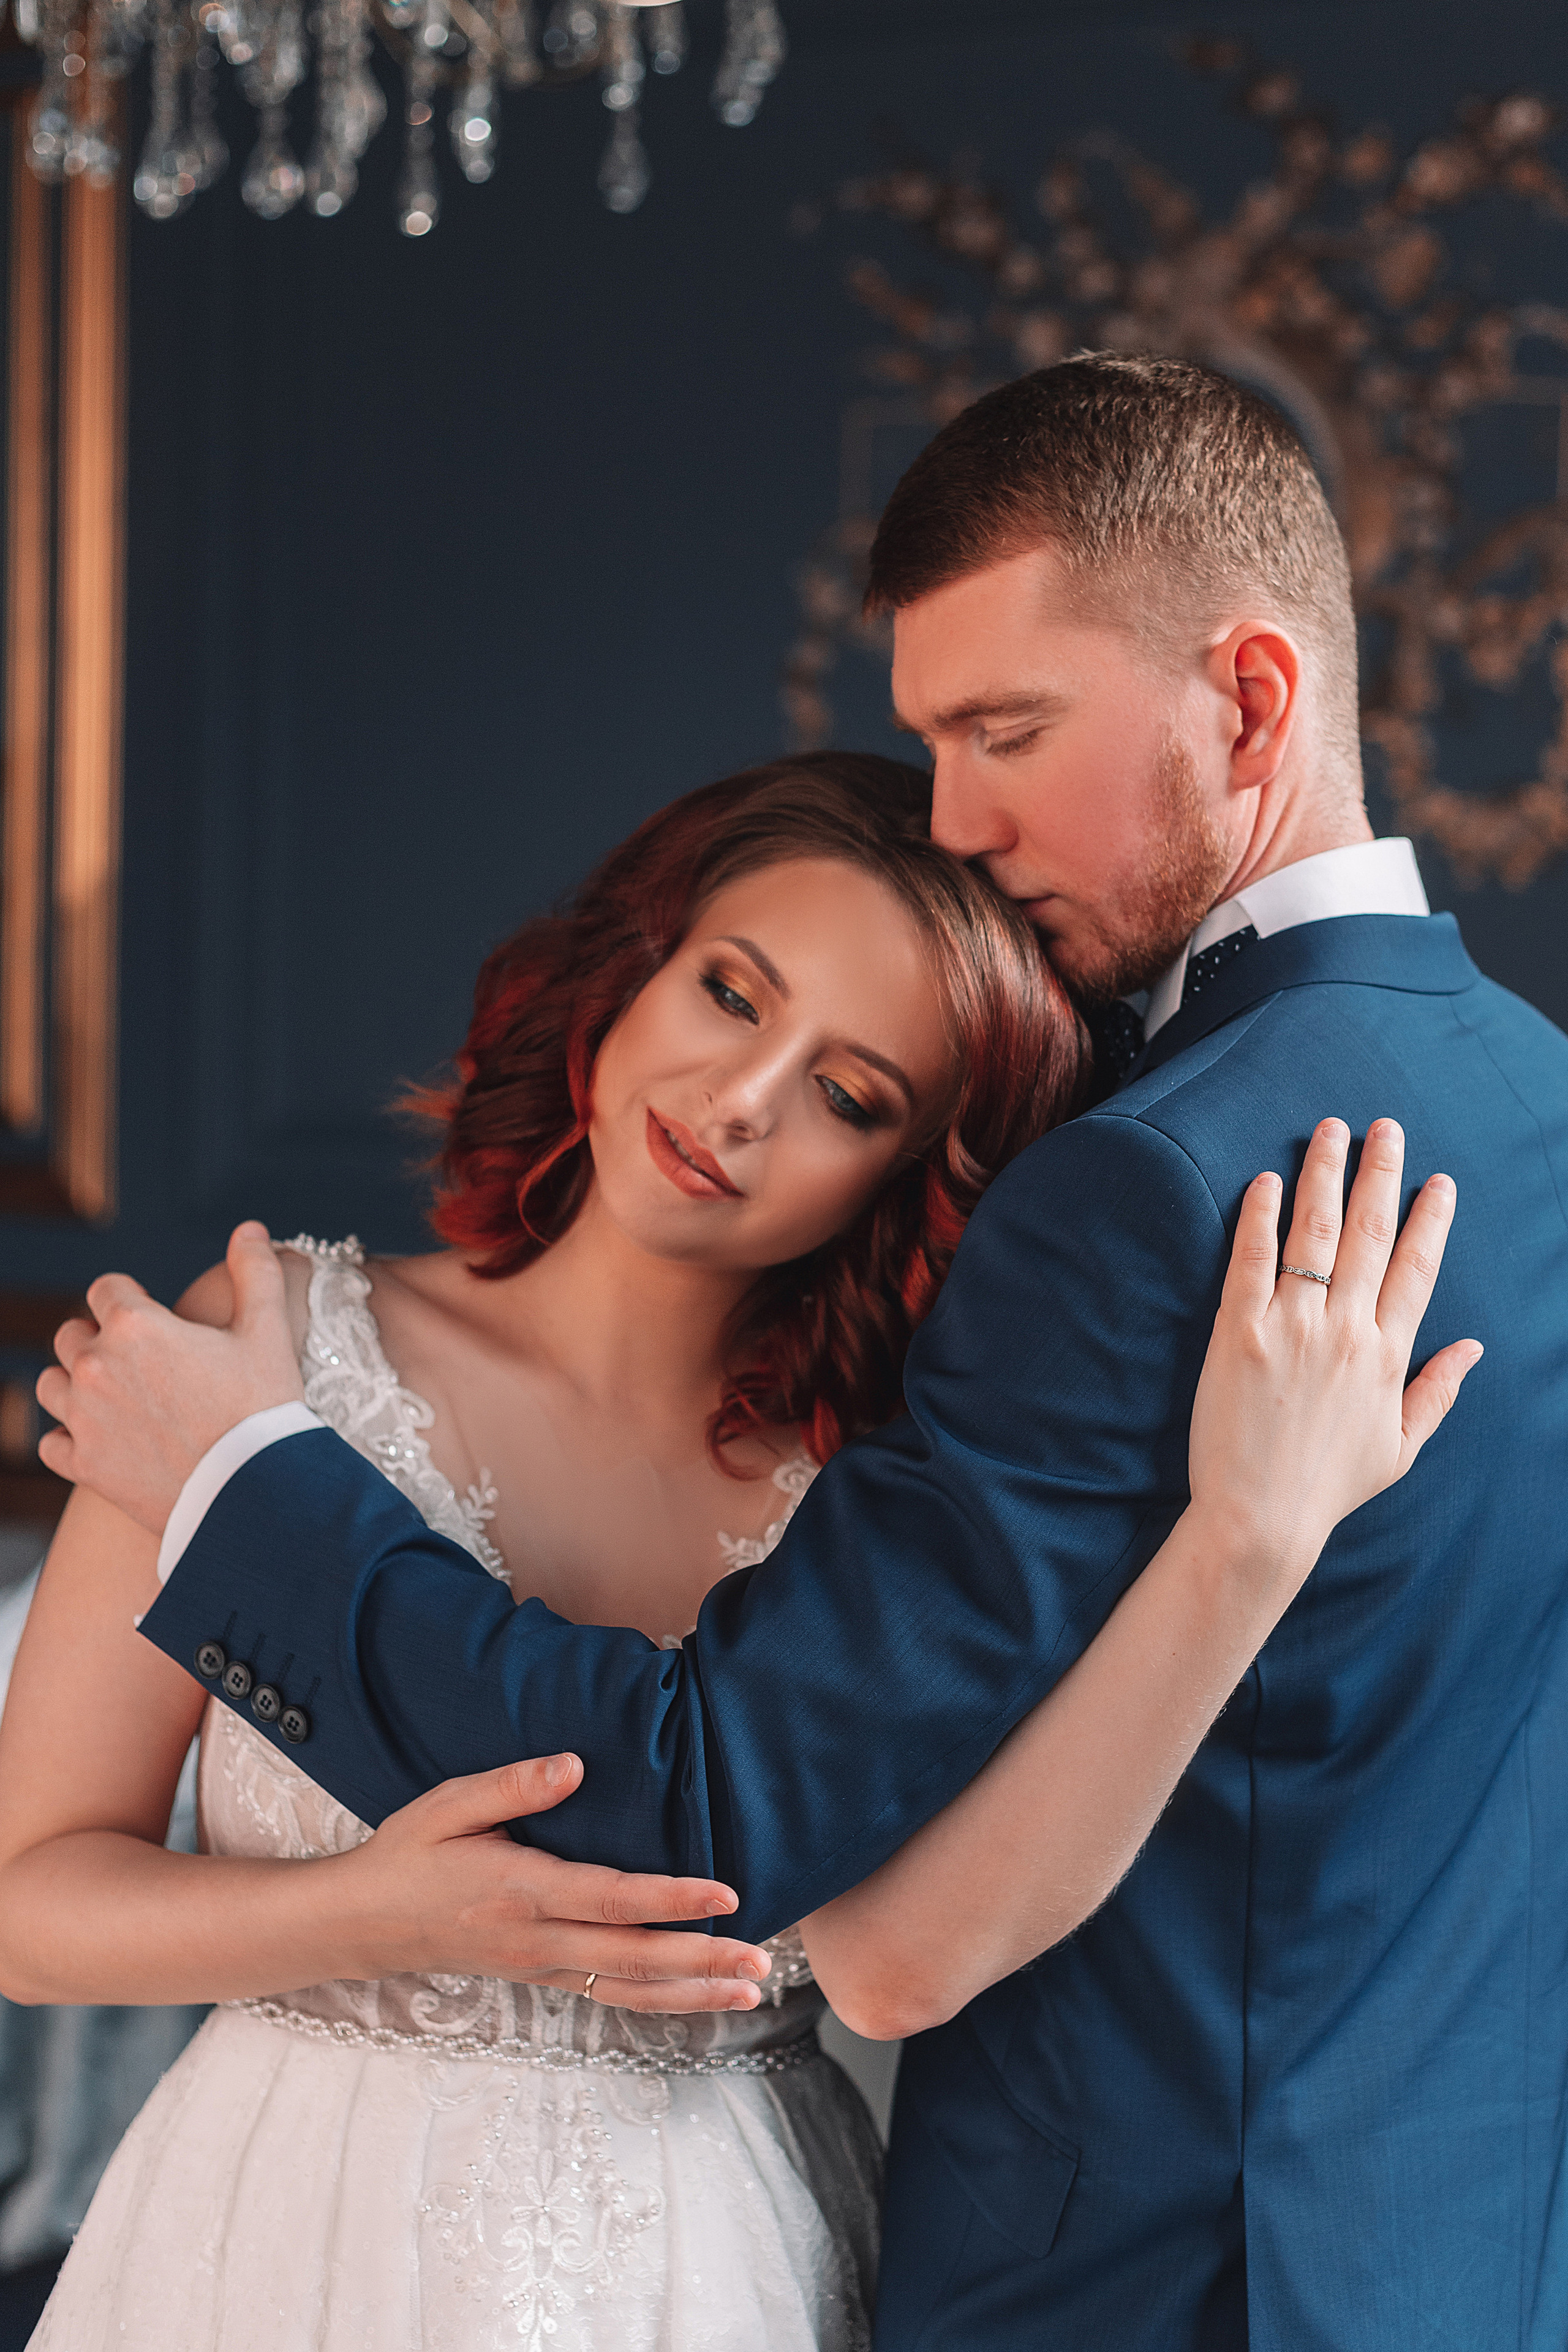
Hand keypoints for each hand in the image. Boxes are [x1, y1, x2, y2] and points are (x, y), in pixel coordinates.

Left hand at [36, 1221, 303, 1534]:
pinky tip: (103, 1440)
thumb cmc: (264, 1409)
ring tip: (113, 1395)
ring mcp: (84, 1419)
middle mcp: (97, 1366)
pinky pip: (52, 1443)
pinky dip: (70, 1439)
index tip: (150, 1312)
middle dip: (98, 1338)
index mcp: (136, 1325)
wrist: (252, 1494)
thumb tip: (250, 1228)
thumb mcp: (268, 1333)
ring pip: (51, 1384)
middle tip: (138, 1358)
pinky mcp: (83, 1465)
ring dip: (74, 1383)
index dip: (127, 1296)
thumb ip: (256, 1273)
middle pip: (71, 1335)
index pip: (105, 1289)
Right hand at [332, 1752, 772, 2012]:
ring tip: (750, 1991)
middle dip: (703, 1962)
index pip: (612, 1899)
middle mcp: (538, 1938)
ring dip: (694, 1992)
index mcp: (521, 1890)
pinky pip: (610, 1993)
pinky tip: (698, 1998)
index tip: (725, 1894)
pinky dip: (659, 1999)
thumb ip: (511, 1785)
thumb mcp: (447, 1806)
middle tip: (761, 1964)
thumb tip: (573, 1765)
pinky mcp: (542, 1976)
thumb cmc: (410, 1854)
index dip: (672, 1899)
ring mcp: (542, 1965)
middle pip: (634, 1956)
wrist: (365, 1922)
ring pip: (629, 1987)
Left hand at [1189, 1118, 1481, 1591]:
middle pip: (1371, 1235)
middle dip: (1381, 1174)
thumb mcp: (1400, 1447)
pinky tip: (1265, 1181)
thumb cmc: (1327, 1488)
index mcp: (1386, 1356)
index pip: (1417, 1270)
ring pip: (1315, 1235)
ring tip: (1329, 1131)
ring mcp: (1292, 1328)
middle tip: (1385, 1128)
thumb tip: (1474, 1348)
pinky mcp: (1240, 1334)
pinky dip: (1260, 1218)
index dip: (1430, 1220)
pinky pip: (1252, 1261)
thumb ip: (1437, 1391)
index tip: (1440, 1181)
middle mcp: (1345, 1332)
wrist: (1259, 1520)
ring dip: (1323, 1176)